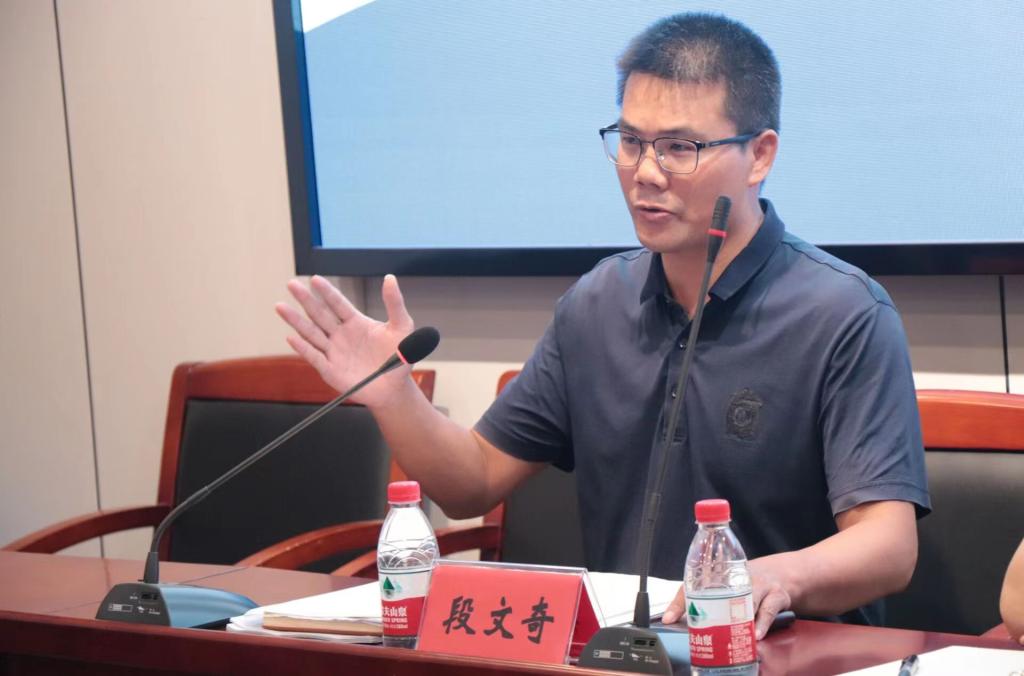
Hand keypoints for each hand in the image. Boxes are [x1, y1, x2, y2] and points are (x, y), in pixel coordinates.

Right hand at [277, 274, 415, 407]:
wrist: (395, 388)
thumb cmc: (399, 358)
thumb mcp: (402, 328)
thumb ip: (395, 304)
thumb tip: (390, 278)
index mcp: (355, 322)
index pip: (338, 304)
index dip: (327, 292)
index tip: (315, 279)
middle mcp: (340, 335)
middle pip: (319, 314)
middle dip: (305, 300)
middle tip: (291, 284)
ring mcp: (333, 352)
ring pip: (311, 333)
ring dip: (296, 321)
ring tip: (281, 306)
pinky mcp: (330, 371)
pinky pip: (315, 358)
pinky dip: (303, 349)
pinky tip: (291, 338)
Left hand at [660, 562, 792, 639]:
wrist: (781, 574)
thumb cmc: (746, 583)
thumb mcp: (722, 587)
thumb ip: (697, 601)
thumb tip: (670, 619)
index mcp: (719, 575)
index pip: (694, 585)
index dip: (681, 602)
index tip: (669, 619)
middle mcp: (737, 578)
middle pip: (721, 594)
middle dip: (713, 612)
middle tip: (703, 629)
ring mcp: (759, 586)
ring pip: (747, 601)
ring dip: (740, 620)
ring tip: (734, 635)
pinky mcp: (776, 595)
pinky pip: (768, 609)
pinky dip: (762, 623)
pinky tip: (757, 634)